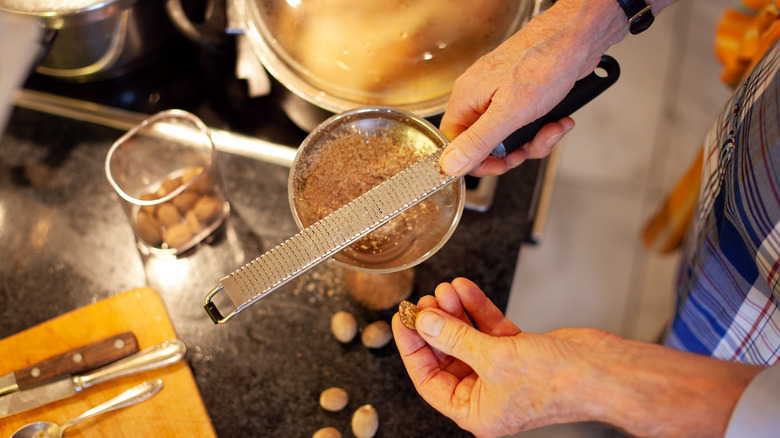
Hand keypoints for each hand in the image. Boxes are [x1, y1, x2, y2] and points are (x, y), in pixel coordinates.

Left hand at [392, 278, 763, 436]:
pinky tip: (465, 290)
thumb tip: (424, 323)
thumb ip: (455, 338)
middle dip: (436, 325)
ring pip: (468, 337)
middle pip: (448, 355)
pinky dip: (477, 308)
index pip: (429, 379)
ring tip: (447, 289)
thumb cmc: (561, 382)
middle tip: (426, 300)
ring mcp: (504, 370)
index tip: (403, 319)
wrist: (607, 370)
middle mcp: (488, 394)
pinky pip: (489, 327)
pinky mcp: (520, 350)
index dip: (413, 347)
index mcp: (477, 411)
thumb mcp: (495, 358)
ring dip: (456, 312)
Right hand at [438, 0, 627, 175]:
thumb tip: (451, 164)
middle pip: (485, 143)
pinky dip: (545, 128)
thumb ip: (478, 142)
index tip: (497, 165)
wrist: (579, 37)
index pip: (455, 142)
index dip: (475, 160)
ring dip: (534, 140)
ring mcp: (503, 96)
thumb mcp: (508, 113)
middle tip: (526, 151)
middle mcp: (481, 97)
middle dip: (512, 152)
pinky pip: (527, 125)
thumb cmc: (544, 62)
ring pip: (510, 137)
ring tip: (551, 129)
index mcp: (467, 98)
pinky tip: (559, 121)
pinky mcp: (525, 96)